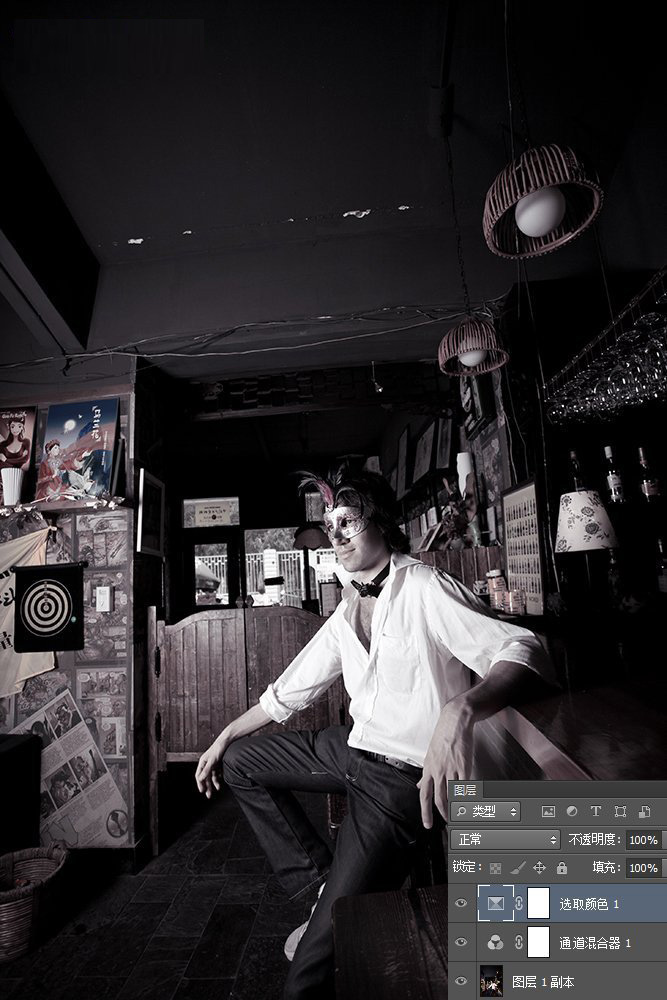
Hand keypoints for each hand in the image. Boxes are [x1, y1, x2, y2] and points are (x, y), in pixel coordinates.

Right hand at [195, 734, 228, 797]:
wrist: (227, 741)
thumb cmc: (218, 748)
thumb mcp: (212, 760)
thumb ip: (206, 770)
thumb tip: (200, 779)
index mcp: (202, 762)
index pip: (198, 775)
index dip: (200, 783)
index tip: (202, 790)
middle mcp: (206, 764)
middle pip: (205, 777)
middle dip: (206, 786)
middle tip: (208, 795)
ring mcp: (212, 764)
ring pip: (211, 776)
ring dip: (213, 783)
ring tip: (216, 789)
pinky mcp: (218, 764)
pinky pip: (217, 773)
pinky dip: (218, 778)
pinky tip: (220, 782)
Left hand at [417, 701, 473, 828]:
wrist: (454, 721)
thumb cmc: (442, 737)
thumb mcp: (429, 755)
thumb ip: (426, 774)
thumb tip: (420, 786)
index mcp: (428, 769)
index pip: (424, 795)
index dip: (425, 812)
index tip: (427, 824)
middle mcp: (437, 771)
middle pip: (439, 799)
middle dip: (443, 814)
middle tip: (449, 823)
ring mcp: (451, 769)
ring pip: (452, 795)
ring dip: (456, 808)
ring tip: (460, 816)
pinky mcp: (464, 766)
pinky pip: (466, 787)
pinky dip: (468, 797)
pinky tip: (470, 804)